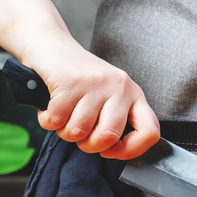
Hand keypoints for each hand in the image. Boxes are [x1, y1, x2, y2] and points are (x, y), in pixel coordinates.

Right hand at [27, 45, 159, 159]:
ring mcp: (95, 83)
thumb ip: (116, 120)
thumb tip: (114, 152)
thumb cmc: (78, 77)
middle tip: (80, 133)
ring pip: (78, 132)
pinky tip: (51, 106)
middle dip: (87, 145)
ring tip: (64, 114)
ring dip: (63, 130)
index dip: (131, 150)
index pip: (149, 132)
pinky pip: (56, 120)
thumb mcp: (107, 95)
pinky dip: (47, 120)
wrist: (49, 44)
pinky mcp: (70, 81)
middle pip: (108, 137)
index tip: (113, 152)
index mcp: (133, 94)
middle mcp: (119, 87)